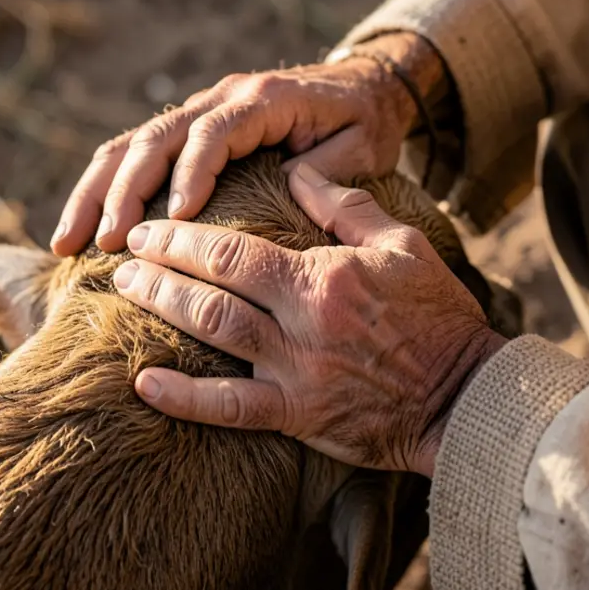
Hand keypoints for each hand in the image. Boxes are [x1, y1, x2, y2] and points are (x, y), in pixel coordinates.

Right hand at [50, 32, 445, 255]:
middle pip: (157, 137)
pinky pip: (134, 154)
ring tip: (66, 243)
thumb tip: (287, 189)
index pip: (213, 131)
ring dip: (95, 192)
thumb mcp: (363, 144)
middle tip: (105, 241)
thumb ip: (329, 168)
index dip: (190, 172)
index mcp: (263, 99)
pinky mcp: (187, 131)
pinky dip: (103, 189)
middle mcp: (221, 98)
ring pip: (131, 144)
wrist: (364, 87)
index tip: (175, 219)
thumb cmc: (366, 123)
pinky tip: (80, 231)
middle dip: (124, 189)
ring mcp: (199, 111)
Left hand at [111, 163, 504, 476]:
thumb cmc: (438, 316)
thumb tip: (295, 172)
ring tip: (128, 290)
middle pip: (212, 287)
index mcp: (324, 276)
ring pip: (213, 334)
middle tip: (124, 254)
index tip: (150, 227)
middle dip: (160, 267)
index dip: (182, 237)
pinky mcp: (297, 416)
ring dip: (164, 309)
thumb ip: (345, 206)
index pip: (235, 248)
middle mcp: (303, 322)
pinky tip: (144, 383)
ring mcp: (296, 372)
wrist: (463, 396)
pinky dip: (183, 397)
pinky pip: (229, 409)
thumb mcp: (401, 246)